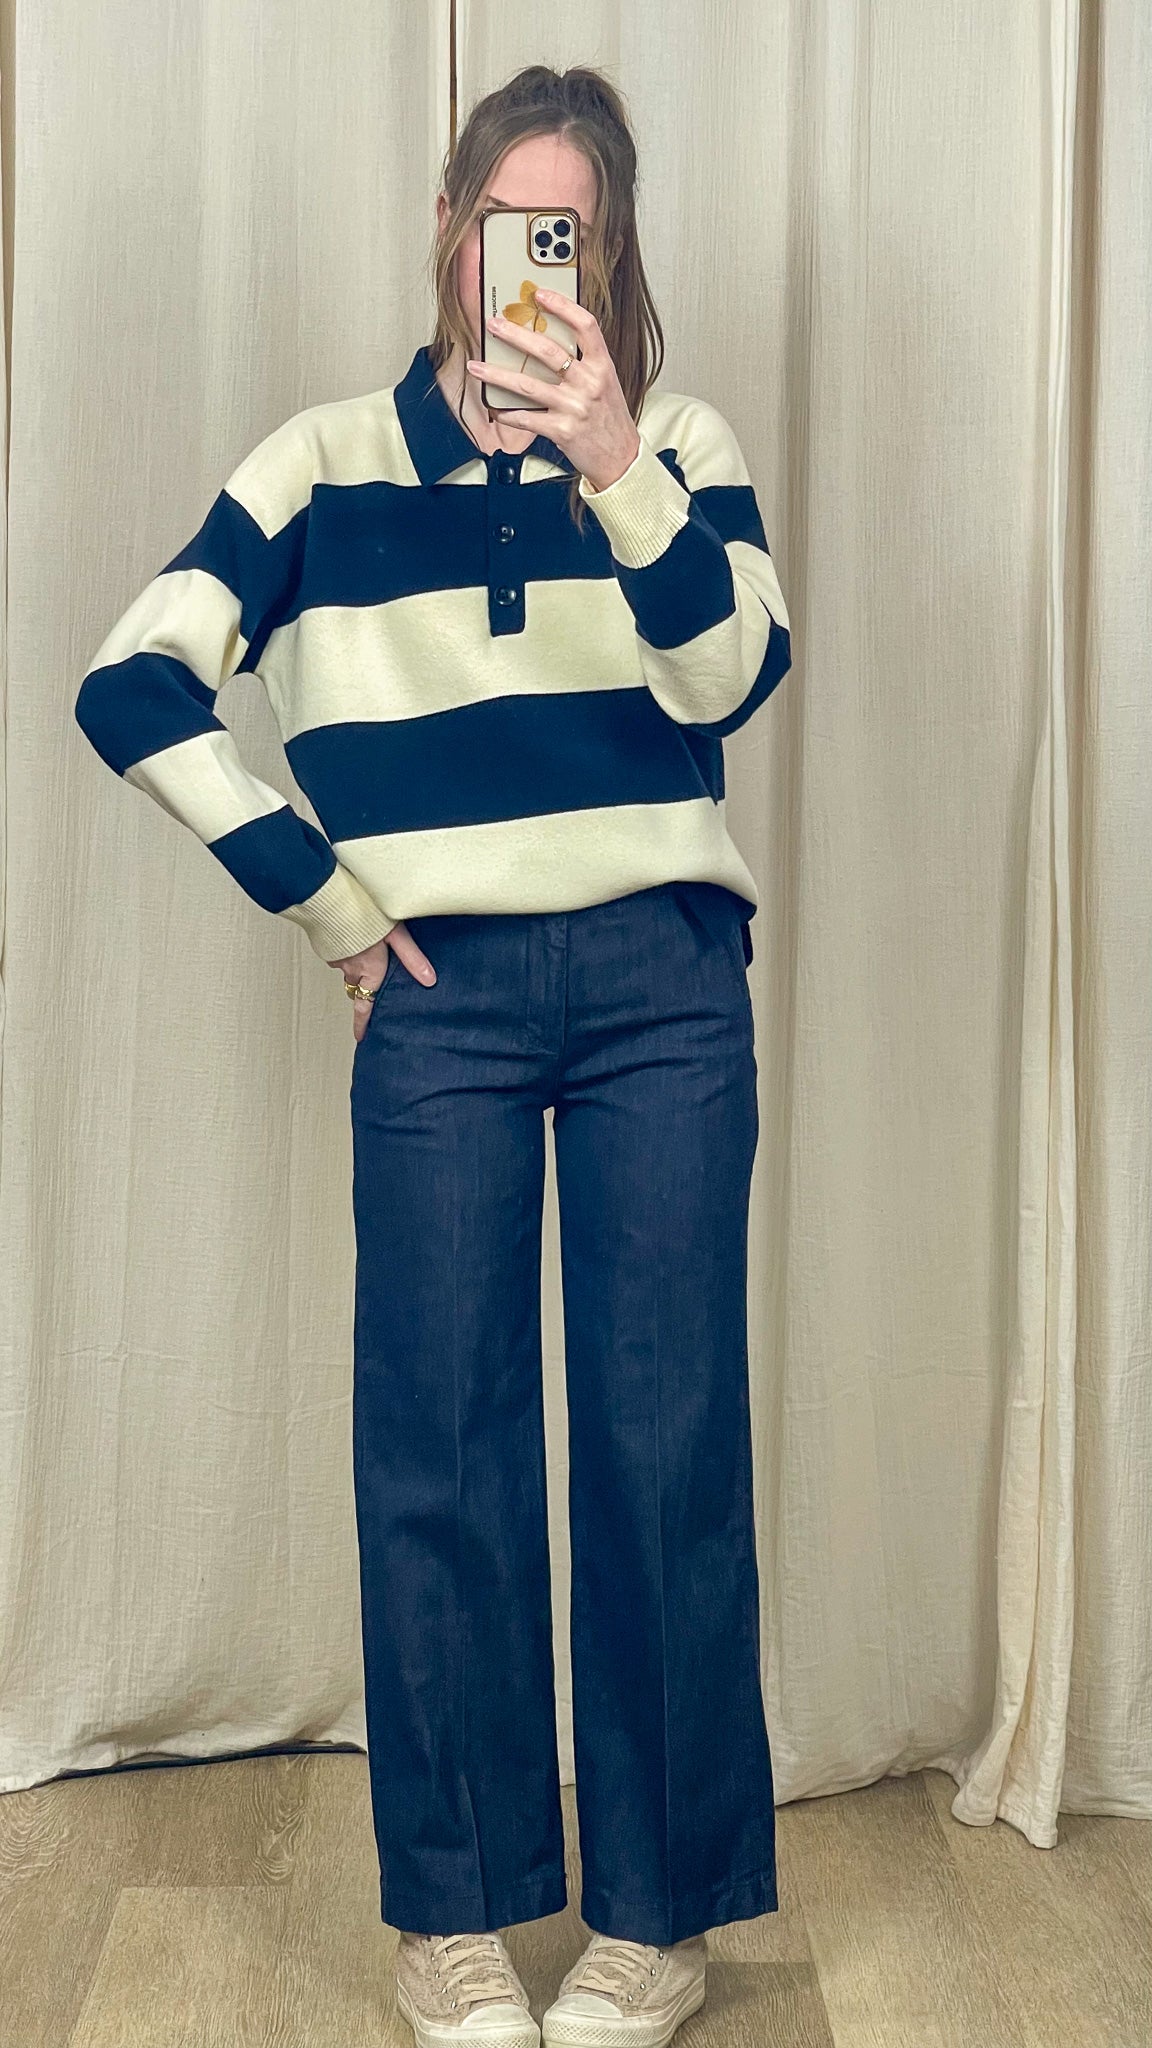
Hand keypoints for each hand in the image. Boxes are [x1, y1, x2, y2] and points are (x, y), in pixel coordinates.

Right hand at [331, 922, 436, 1043]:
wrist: (331, 898)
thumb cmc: (365, 914)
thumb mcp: (396, 935)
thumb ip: (412, 958)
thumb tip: (430, 980)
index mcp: (368, 970)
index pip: (365, 1005)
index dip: (362, 1023)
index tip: (360, 1037)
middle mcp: (350, 968)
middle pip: (357, 986)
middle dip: (363, 989)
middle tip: (370, 990)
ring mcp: (335, 956)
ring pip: (348, 969)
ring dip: (355, 967)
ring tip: (365, 954)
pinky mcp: (326, 943)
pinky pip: (338, 953)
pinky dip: (346, 951)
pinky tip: (354, 937)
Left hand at [466, 289, 640, 491]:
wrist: (621, 458)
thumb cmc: (609, 418)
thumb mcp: (606, 383)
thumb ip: (585, 362)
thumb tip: (548, 340)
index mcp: (603, 366)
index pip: (585, 326)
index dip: (563, 306)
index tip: (540, 294)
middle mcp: (589, 384)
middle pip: (547, 351)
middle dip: (515, 335)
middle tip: (494, 325)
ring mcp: (574, 407)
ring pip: (527, 385)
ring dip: (496, 374)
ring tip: (476, 366)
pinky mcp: (561, 431)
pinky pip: (526, 418)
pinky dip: (506, 413)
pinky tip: (493, 407)